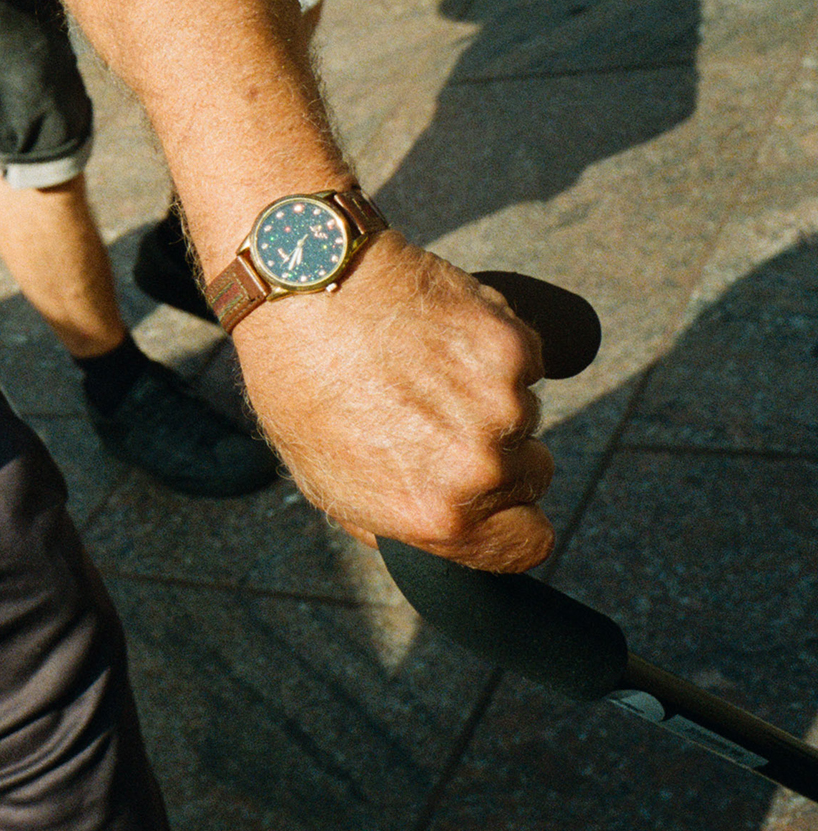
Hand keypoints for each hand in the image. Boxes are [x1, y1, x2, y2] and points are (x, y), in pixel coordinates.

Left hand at [232, 237, 554, 571]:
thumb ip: (396, 521)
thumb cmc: (298, 382)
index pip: (530, 544)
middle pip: (533, 474)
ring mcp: (503, 403)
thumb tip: (440, 538)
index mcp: (437, 512)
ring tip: (416, 368)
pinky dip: (492, 348)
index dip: (514, 522)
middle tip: (433, 417)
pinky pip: (525, 360)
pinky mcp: (513, 343)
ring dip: (487, 395)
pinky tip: (433, 335)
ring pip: (524, 412)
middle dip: (498, 453)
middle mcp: (479, 467)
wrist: (301, 286)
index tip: (497, 501)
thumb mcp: (326, 481)